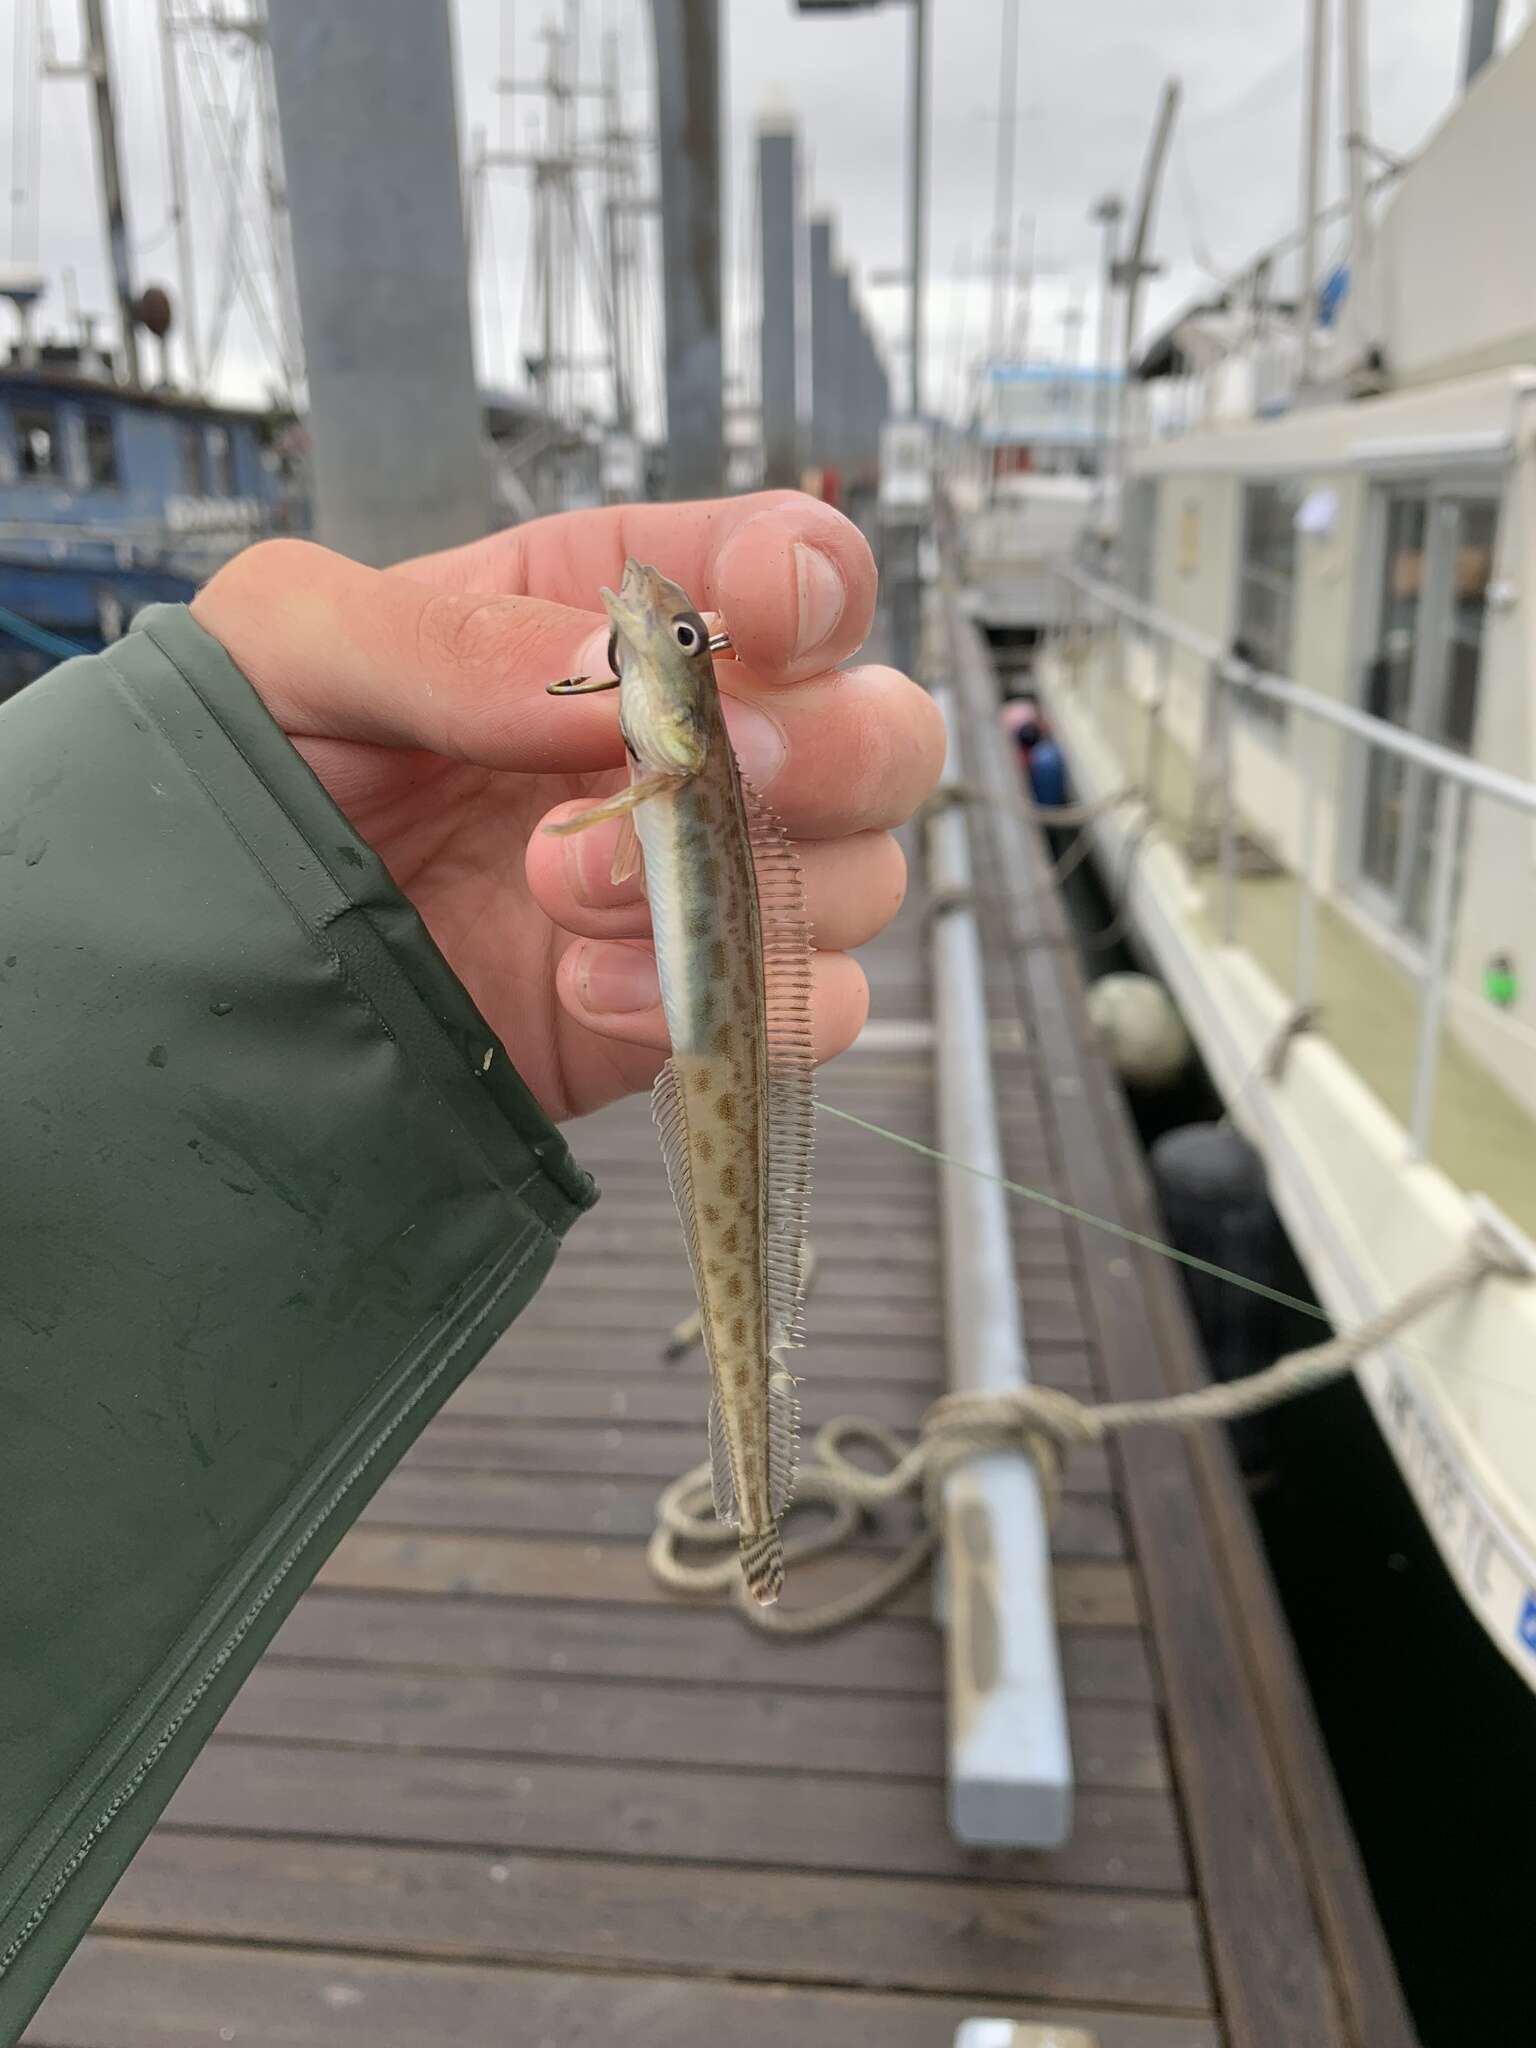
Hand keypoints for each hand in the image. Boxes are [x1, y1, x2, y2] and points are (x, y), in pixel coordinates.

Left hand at [191, 492, 943, 1121]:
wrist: (216, 961)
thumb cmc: (249, 770)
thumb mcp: (298, 649)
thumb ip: (447, 637)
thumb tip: (611, 668)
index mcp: (613, 618)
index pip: (792, 569)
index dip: (812, 584)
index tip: (763, 614)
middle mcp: (691, 746)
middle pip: (881, 731)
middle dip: (822, 755)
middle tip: (698, 776)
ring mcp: (700, 883)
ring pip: (865, 875)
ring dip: (741, 888)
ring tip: (559, 896)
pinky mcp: (689, 1003)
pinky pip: (810, 1009)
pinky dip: (733, 1005)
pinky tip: (591, 994)